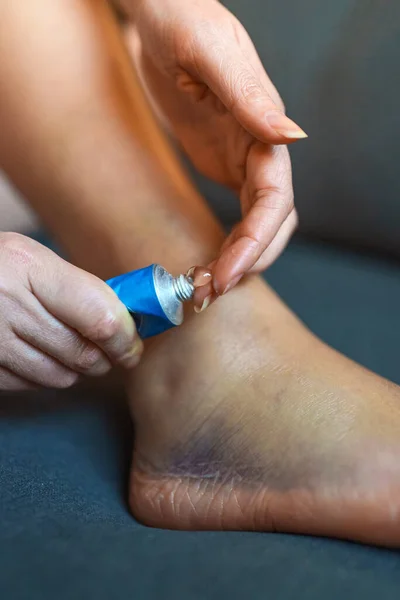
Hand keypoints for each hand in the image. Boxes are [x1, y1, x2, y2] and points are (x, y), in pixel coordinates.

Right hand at [0, 233, 141, 389]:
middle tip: (113, 354)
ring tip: (78, 354)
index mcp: (28, 267)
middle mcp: (7, 303)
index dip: (126, 338)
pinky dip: (45, 377)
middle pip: (81, 352)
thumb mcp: (31, 259)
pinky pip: (29, 385)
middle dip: (106, 359)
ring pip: (59, 375)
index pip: (99, 317)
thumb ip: (76, 287)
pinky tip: (42, 357)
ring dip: (77, 371)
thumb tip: (126, 319)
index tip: (134, 346)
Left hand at [118, 0, 305, 292]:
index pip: (276, 198)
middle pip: (273, 220)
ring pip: (259, 224)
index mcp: (262, 125)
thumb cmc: (179, 19)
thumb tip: (292, 138)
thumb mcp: (207, 50)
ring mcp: (243, 159)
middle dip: (249, 260)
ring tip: (206, 288)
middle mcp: (260, 147)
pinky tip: (208, 263)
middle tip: (211, 293)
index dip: (258, 240)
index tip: (230, 272)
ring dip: (240, 260)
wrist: (156, 16)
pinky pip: (238, 215)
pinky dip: (227, 244)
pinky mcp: (223, 165)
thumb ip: (248, 94)